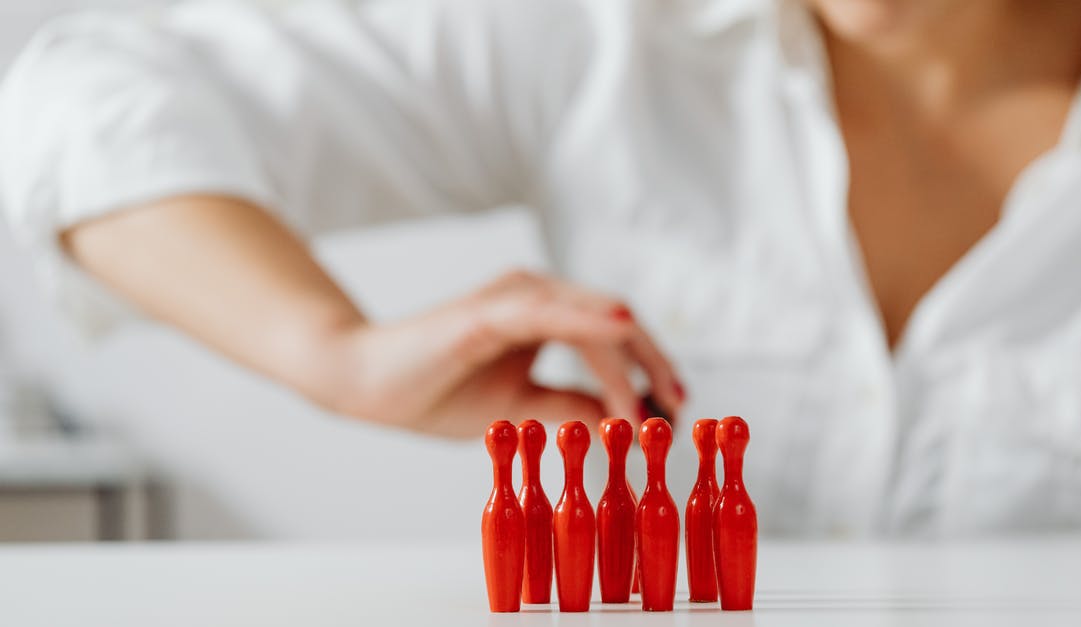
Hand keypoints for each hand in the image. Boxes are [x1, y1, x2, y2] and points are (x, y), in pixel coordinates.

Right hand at [314, 270, 685, 437]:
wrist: (367, 385)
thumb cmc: (438, 391)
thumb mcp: (523, 409)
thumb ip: (573, 408)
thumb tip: (625, 422)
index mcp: (543, 315)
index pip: (614, 334)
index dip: (652, 370)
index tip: (675, 411)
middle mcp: (535, 295)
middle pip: (617, 320)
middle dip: (656, 366)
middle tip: (678, 411)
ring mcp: (513, 297)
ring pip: (593, 320)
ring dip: (631, 362)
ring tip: (655, 405)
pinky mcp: (489, 311)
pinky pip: (549, 312)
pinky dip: (589, 318)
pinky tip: (621, 327)